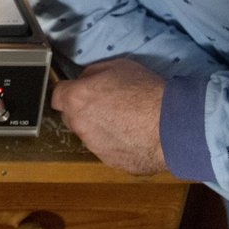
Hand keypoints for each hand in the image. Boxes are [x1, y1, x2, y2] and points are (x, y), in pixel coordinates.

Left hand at [49, 58, 166, 174]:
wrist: (171, 125)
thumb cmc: (146, 92)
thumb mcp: (118, 66)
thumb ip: (92, 74)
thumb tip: (85, 80)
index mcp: (76, 99)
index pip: (57, 96)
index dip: (69, 93)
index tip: (79, 92)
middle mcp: (80, 125)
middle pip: (71, 118)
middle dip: (83, 112)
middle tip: (107, 105)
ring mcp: (94, 147)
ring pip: (90, 136)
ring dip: (101, 129)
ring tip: (127, 121)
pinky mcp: (111, 162)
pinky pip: (108, 151)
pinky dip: (117, 144)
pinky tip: (135, 135)